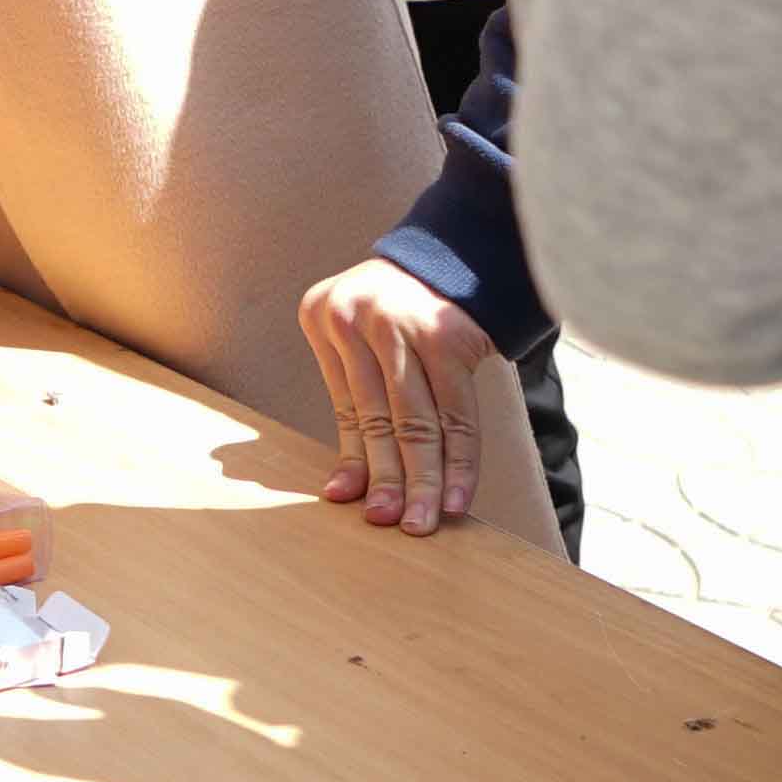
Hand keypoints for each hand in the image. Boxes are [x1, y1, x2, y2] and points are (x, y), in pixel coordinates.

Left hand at [299, 258, 498, 534]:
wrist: (458, 255)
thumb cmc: (403, 311)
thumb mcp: (362, 338)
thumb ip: (354, 401)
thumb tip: (342, 491)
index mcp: (322, 316)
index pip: (346, 408)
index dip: (356, 462)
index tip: (356, 506)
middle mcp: (356, 316)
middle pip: (377, 418)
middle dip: (388, 480)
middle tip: (391, 525)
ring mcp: (402, 322)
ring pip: (416, 421)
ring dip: (424, 480)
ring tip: (425, 522)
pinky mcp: (447, 334)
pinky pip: (456, 413)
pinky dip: (460, 460)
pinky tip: (459, 494)